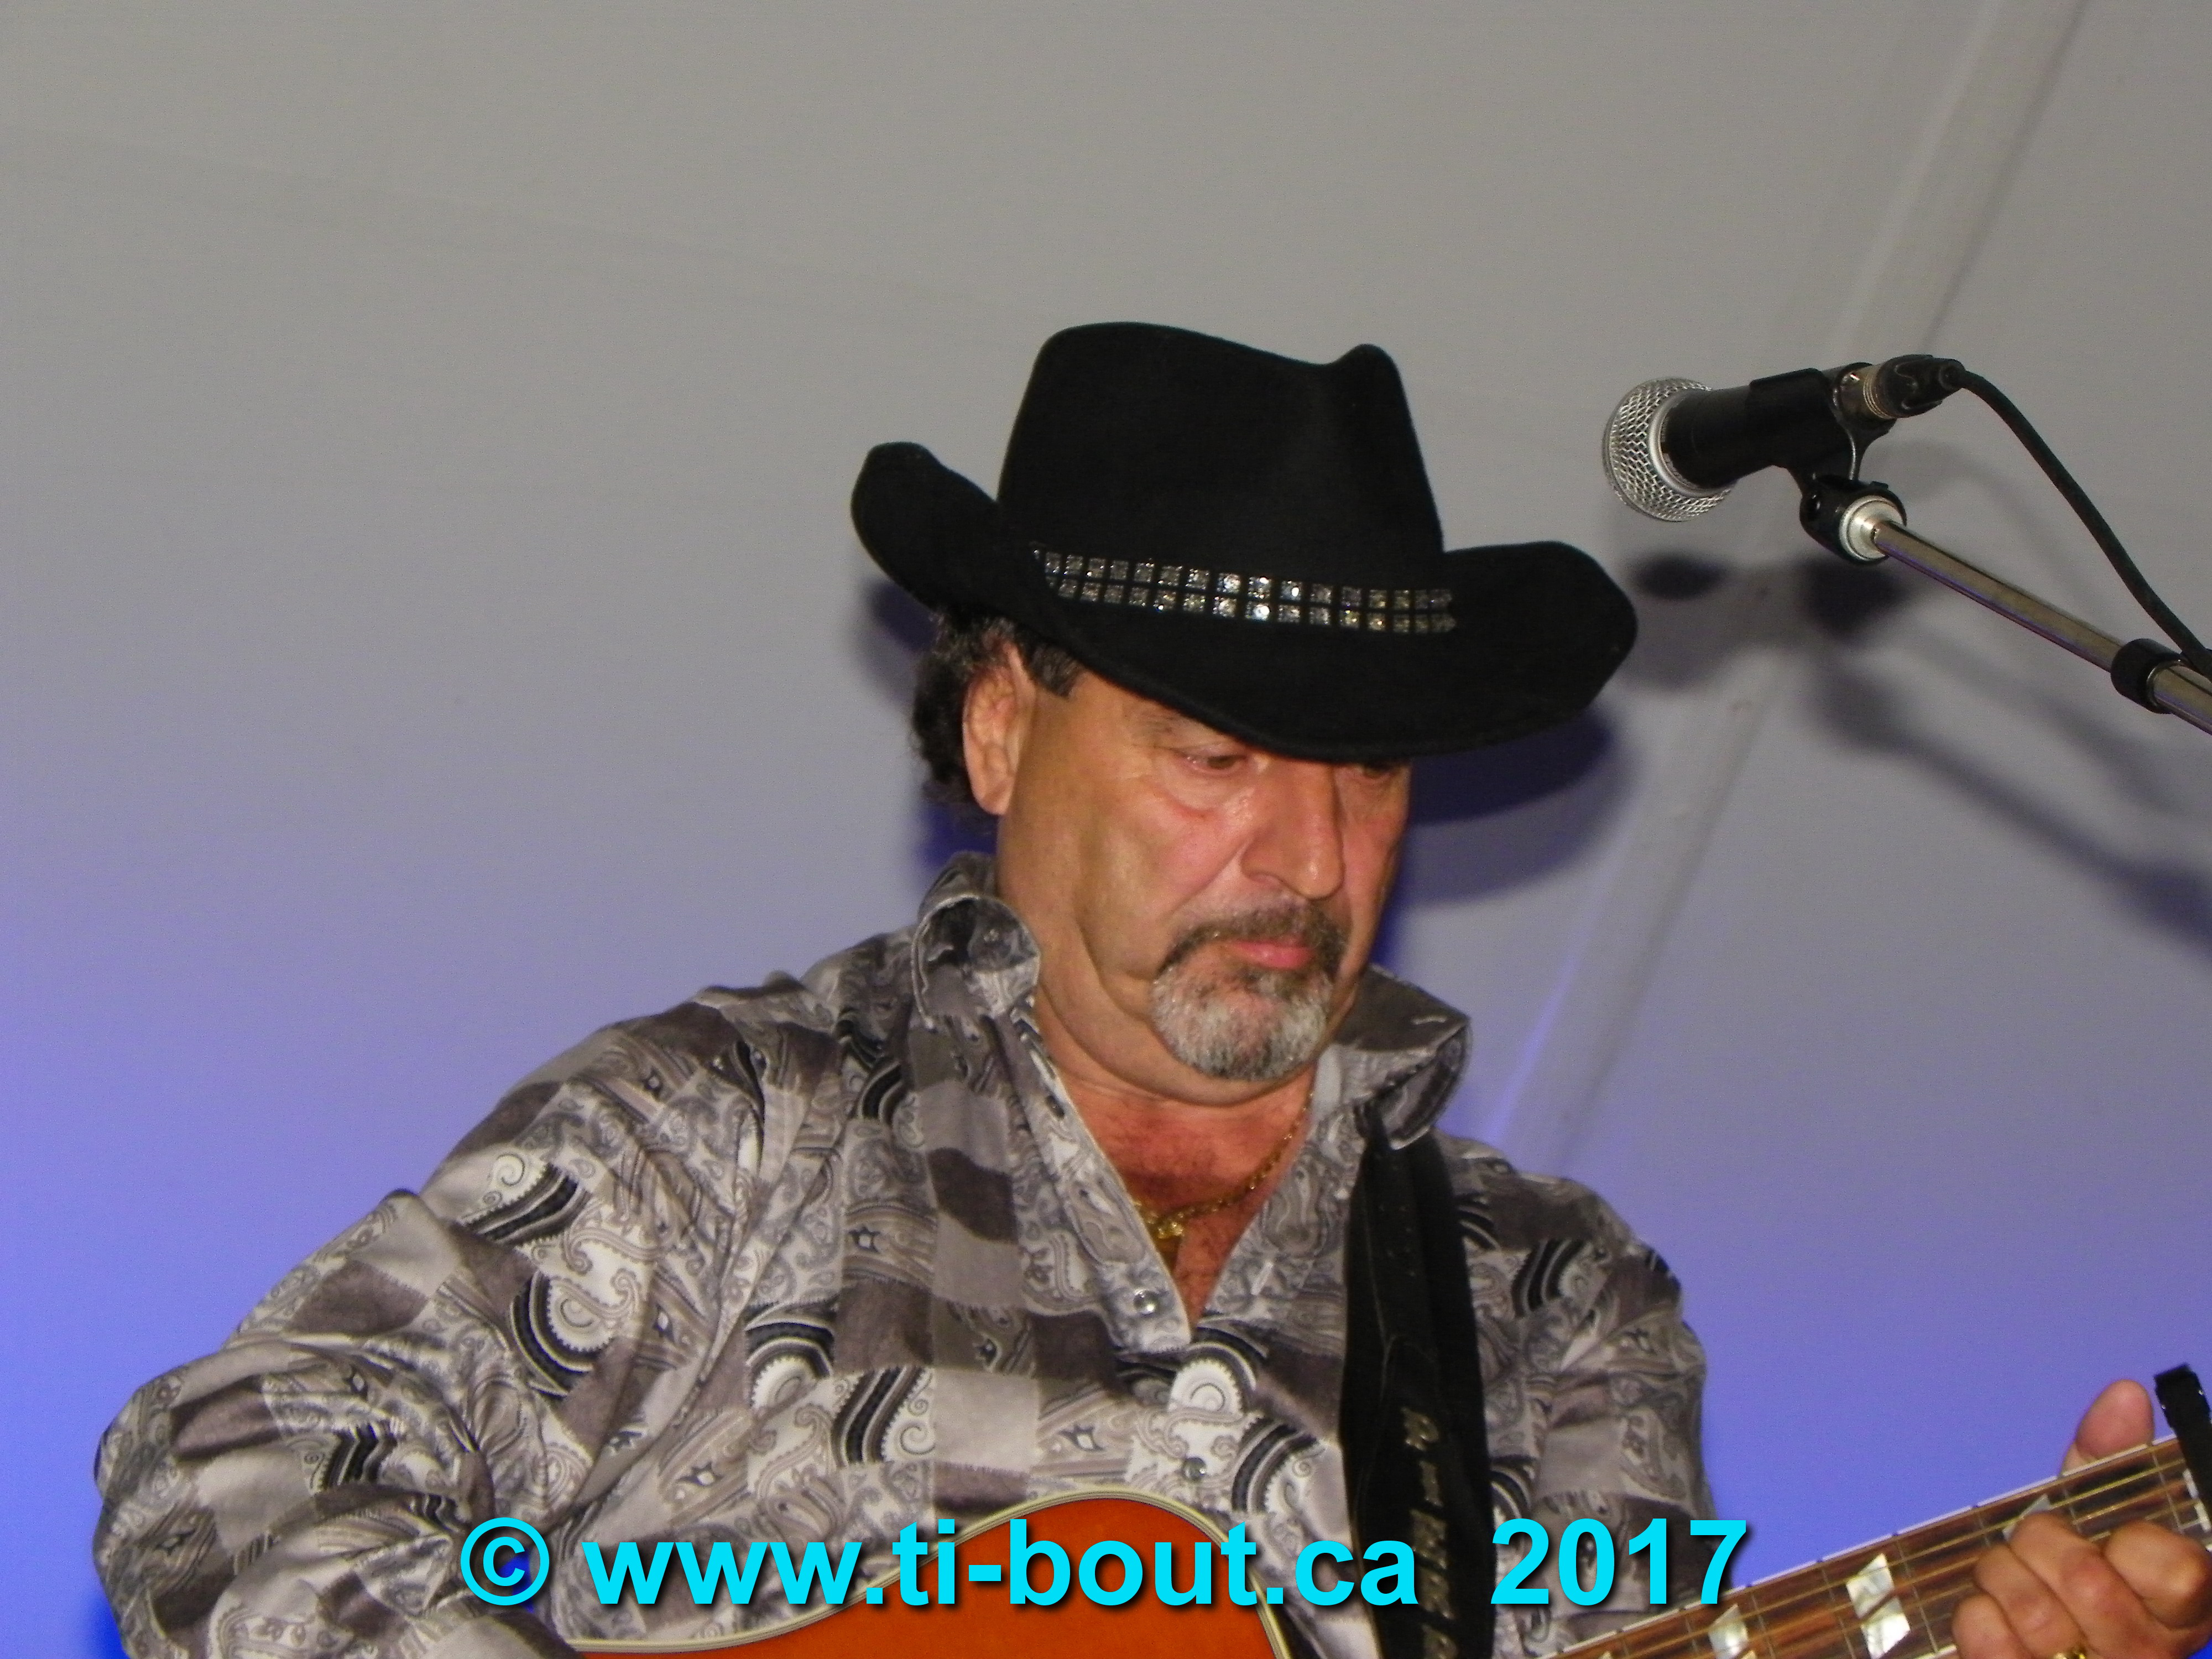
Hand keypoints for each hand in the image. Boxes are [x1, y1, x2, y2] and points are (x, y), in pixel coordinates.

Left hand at [1953, 1380, 2211, 1658]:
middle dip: (2040, 1544)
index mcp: (2180, 1609)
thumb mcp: (2098, 1519)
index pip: (2174, 1568)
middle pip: (2084, 1577)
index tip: (2112, 1541)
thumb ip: (2110, 1460)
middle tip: (2040, 1551)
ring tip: (2013, 1584)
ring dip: (2000, 1578)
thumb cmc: (2073, 1583)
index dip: (2129, 1544)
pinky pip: (1984, 1636)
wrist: (2045, 1656)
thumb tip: (2125, 1393)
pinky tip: (1994, 1619)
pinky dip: (1974, 1613)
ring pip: (2029, 1608)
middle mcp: (2146, 1652)